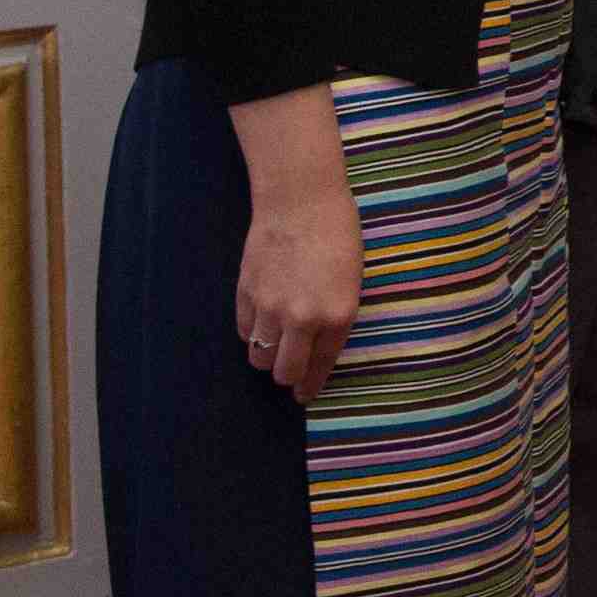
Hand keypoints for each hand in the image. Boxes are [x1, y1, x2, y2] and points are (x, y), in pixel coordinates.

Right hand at [231, 89, 359, 402]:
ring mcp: (270, 309)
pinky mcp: (246, 296)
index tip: (304, 394)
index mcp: (338, 316)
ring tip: (274, 345)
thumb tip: (317, 346)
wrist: (301, 202)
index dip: (310, 385)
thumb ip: (333, 317)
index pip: (320, 367)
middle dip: (287, 376)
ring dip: (266, 355)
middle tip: (289, 373)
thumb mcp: (351, 281)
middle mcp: (303, 319)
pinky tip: (261, 321)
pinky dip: (252, 332)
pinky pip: (244, 332)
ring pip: (259, 356)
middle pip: (283, 372)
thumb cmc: (338, 235)